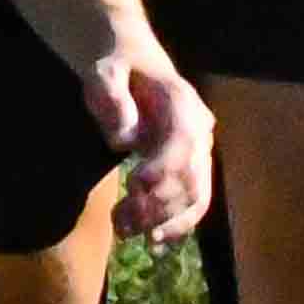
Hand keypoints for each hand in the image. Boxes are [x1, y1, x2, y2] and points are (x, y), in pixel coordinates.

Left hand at [87, 35, 213, 247]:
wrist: (131, 62)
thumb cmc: (115, 67)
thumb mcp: (103, 71)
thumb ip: (112, 96)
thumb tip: (127, 137)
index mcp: (182, 102)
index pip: (183, 141)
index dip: (164, 168)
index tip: (135, 185)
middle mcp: (200, 128)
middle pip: (191, 175)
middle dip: (158, 204)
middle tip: (121, 223)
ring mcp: (200, 150)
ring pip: (196, 195)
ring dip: (164, 221)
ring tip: (126, 232)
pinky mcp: (192, 167)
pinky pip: (195, 201)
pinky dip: (179, 224)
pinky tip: (155, 240)